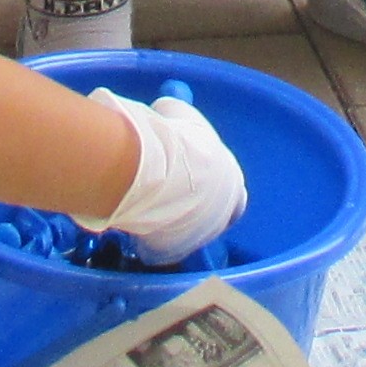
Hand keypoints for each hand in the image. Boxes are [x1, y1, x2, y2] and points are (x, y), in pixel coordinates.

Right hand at [87, 89, 247, 260]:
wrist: (158, 170)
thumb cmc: (176, 138)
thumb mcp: (181, 116)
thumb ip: (179, 122)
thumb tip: (165, 114)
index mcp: (232, 182)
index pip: (232, 193)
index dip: (213, 187)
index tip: (196, 181)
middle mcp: (223, 214)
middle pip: (209, 217)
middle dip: (190, 209)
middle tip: (166, 197)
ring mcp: (198, 237)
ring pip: (182, 233)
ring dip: (168, 223)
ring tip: (145, 206)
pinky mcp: (171, 252)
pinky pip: (156, 248)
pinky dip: (146, 239)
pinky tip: (132, 223)